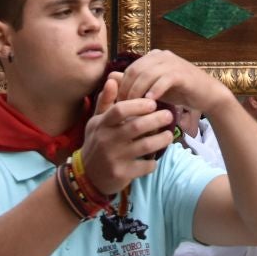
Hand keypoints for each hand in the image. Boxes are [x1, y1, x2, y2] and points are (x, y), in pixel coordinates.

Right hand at [80, 71, 176, 196]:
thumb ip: (106, 101)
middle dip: (156, 119)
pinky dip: (153, 162)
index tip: (153, 102)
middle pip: (136, 126)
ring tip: (169, 135)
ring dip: (161, 140)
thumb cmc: (96, 142)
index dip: (138, 104)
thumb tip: (112, 78)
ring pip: (144, 146)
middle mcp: (107, 140)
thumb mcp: (96, 122)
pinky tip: (156, 157)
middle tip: (169, 115)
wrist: (87, 177)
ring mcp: (114, 158)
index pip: (119, 110)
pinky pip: (144, 166)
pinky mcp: (121, 174)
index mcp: (102, 125)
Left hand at [114, 49, 225, 116]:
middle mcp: (161, 55)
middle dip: (127, 90)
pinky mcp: (181, 73)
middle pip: (136, 70)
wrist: (207, 94)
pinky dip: (155, 91)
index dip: (122, 87)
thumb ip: (136, 83)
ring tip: (134, 108)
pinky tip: (150, 103)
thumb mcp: (154, 88)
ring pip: (147, 75)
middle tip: (124, 108)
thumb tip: (111, 79)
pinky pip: (163, 80)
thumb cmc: (179, 92)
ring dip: (138, 92)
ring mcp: (172, 62)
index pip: (130, 69)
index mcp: (153, 56)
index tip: (118, 104)